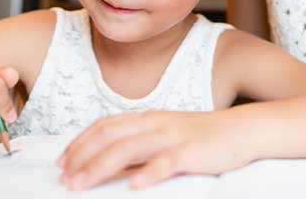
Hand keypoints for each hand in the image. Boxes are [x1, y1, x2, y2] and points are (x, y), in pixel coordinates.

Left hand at [56, 111, 248, 189]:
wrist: (245, 130)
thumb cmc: (205, 136)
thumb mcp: (169, 134)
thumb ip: (143, 144)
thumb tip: (113, 161)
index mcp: (149, 118)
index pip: (106, 126)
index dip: (80, 141)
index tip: (61, 160)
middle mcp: (156, 124)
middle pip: (110, 136)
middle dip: (82, 156)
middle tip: (63, 177)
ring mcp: (173, 136)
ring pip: (129, 149)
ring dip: (100, 167)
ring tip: (81, 184)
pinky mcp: (192, 152)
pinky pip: (166, 162)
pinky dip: (147, 173)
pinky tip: (133, 186)